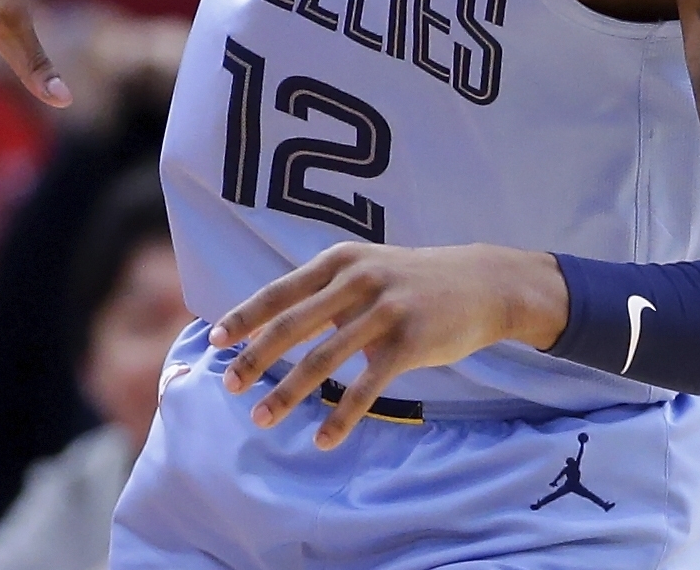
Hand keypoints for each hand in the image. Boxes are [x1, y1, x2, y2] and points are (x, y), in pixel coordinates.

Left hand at [211, 243, 569, 449]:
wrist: (484, 282)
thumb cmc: (415, 281)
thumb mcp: (368, 269)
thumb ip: (325, 292)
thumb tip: (272, 325)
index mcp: (340, 261)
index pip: (280, 292)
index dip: (244, 317)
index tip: (214, 342)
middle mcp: (358, 280)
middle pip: (292, 326)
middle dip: (255, 359)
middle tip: (228, 386)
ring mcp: (385, 311)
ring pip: (323, 359)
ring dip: (288, 393)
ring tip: (262, 419)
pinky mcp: (410, 342)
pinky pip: (367, 386)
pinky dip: (342, 416)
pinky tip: (323, 439)